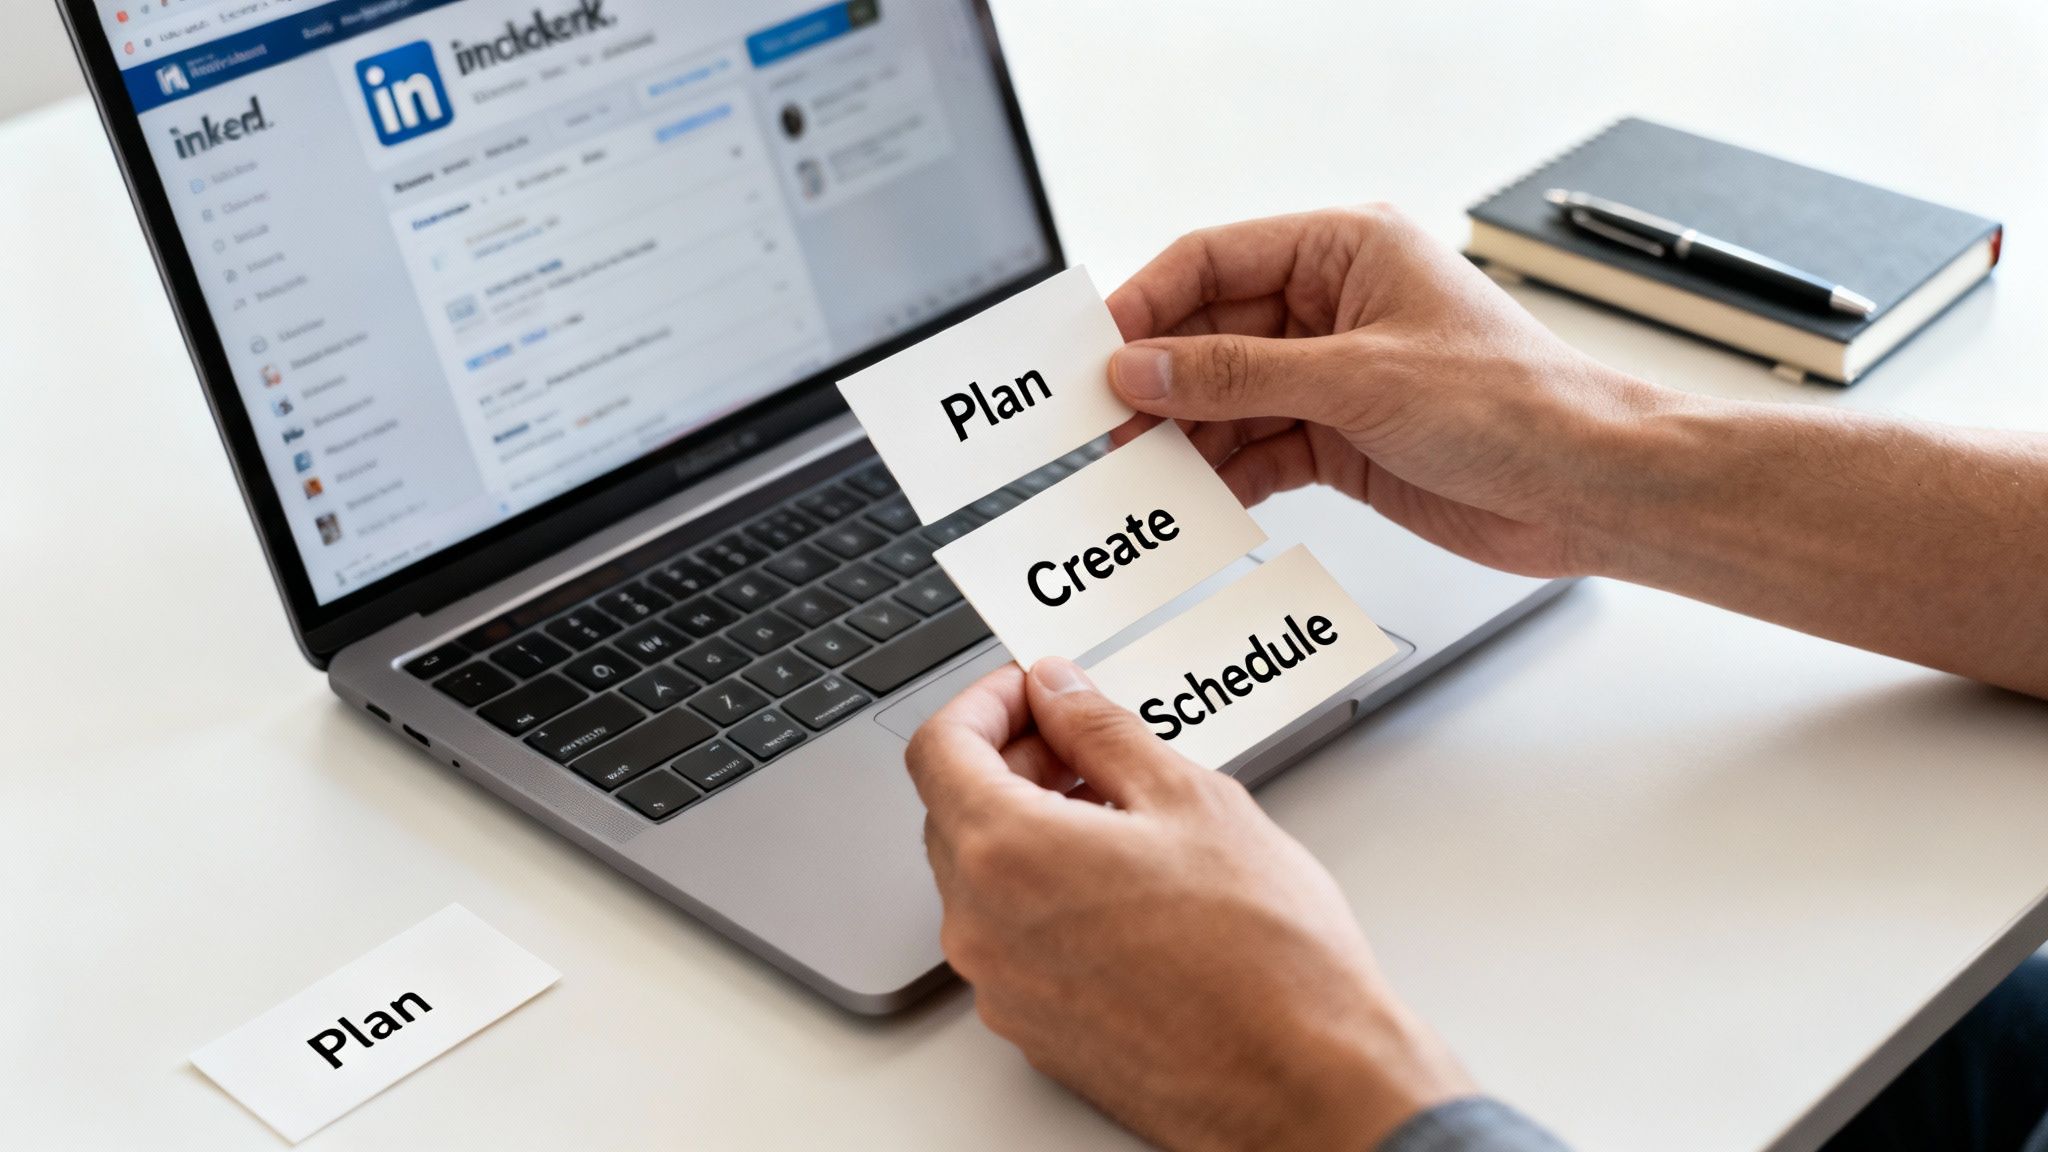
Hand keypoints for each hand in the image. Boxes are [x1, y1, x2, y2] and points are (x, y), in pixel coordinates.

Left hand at [907, 657, 1471, 1151]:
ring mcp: (1003, 989)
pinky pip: (1013, 938)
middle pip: (954, 811)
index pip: (939, 748)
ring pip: (984, 878)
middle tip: (1087, 743)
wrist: (1304, 1083)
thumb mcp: (1189, 799)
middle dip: (1014, 760)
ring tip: (1123, 813)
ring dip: (1032, 826)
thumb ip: (1101, 729)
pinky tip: (1124, 883)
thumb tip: (1059, 691)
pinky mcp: (1034, 1030)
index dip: (985, 702)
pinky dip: (1047, 892)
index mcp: (1006, 855)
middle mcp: (982, 928)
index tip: (1032, 688)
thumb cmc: (1265, 956)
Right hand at [1105, 204, 1666, 577]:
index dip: (1147, 304)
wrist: (1588, 487)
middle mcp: (1334, 307)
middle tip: (1105, 428)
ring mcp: (1334, 375)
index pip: (1213, 260)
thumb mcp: (1357, 380)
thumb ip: (1239, 376)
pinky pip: (1258, 450)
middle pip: (1211, 335)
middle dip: (1160, 384)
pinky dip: (1225, 477)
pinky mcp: (1341, 439)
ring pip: (1228, 400)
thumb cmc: (1517, 404)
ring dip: (1186, 439)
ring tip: (1142, 475)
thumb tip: (1145, 370)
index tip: (1097, 352)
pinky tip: (1197, 501)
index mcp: (1345, 250)